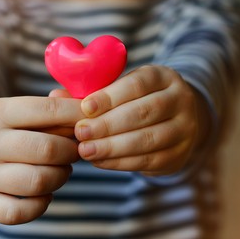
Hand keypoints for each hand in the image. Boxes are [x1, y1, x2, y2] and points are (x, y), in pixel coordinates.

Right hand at [0, 97, 83, 223]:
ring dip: (60, 177)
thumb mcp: (13, 111)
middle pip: (47, 149)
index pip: (48, 110)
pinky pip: (20, 212)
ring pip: (38, 181)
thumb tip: (84, 107)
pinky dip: (40, 205)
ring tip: (61, 170)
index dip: (78, 117)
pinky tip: (43, 195)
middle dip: (71, 151)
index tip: (92, 123)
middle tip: (74, 152)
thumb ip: (50, 107)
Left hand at [74, 65, 210, 175]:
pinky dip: (120, 162)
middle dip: (108, 125)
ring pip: (147, 140)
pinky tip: (99, 160)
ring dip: (112, 147)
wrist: (174, 121)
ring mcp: (184, 129)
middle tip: (81, 133)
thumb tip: (55, 97)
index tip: (85, 108)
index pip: (137, 84)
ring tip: (85, 150)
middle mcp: (180, 100)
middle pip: (143, 112)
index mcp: (163, 76)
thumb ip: (90, 92)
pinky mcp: (178, 155)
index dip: (110, 96)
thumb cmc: (136, 101)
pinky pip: (147, 160)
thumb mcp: (120, 89)